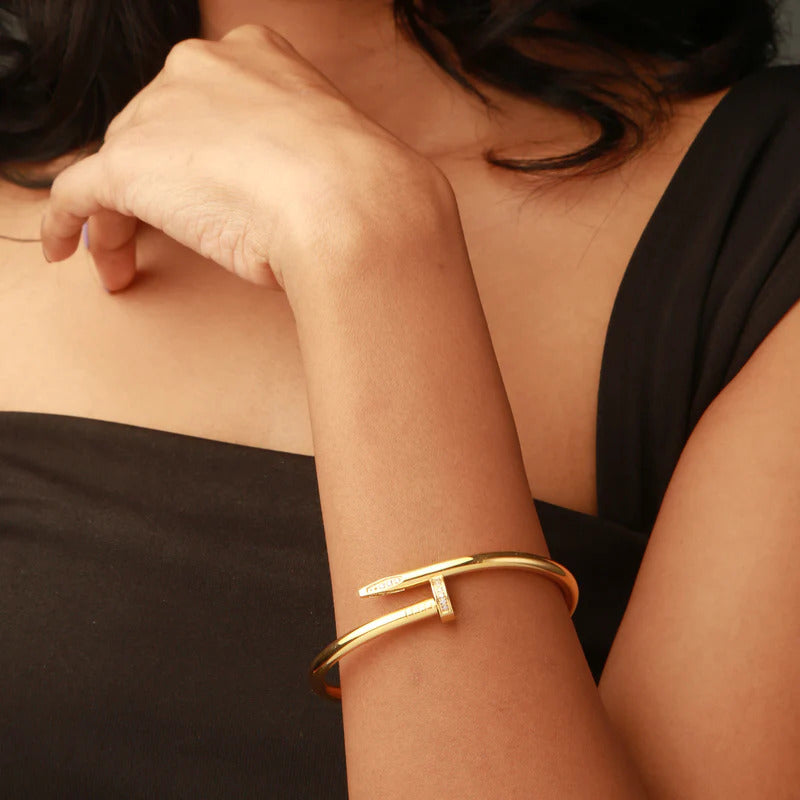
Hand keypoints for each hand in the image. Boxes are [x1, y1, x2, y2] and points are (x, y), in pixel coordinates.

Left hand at [40, 25, 450, 295]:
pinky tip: (67, 252)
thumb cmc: (364, 190)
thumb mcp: (333, 155)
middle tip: (167, 237)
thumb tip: (304, 192)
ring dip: (119, 218)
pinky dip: (68, 224)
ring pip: (119, 167)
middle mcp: (198, 69)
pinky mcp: (129, 163)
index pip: (201, 104)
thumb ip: (303, 156)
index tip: (202, 189)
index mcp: (256, 57)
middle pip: (154, 131)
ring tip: (127, 264)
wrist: (352, 204)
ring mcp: (161, 111)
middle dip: (156, 188)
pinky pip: (77, 193)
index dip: (195, 151)